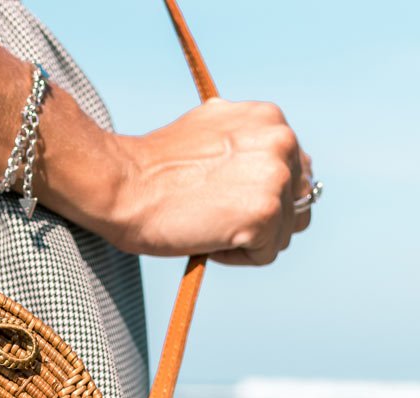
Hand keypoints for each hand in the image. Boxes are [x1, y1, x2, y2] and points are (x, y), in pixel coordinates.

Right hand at [99, 98, 312, 263]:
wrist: (122, 185)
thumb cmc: (154, 168)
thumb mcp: (210, 132)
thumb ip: (247, 143)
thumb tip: (269, 163)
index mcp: (270, 119)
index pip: (293, 172)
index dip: (258, 194)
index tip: (223, 196)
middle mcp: (282, 142)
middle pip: (296, 204)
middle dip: (260, 219)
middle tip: (214, 214)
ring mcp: (276, 179)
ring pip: (283, 232)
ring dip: (248, 238)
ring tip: (207, 223)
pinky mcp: (265, 214)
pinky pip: (264, 254)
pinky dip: (234, 256)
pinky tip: (206, 236)